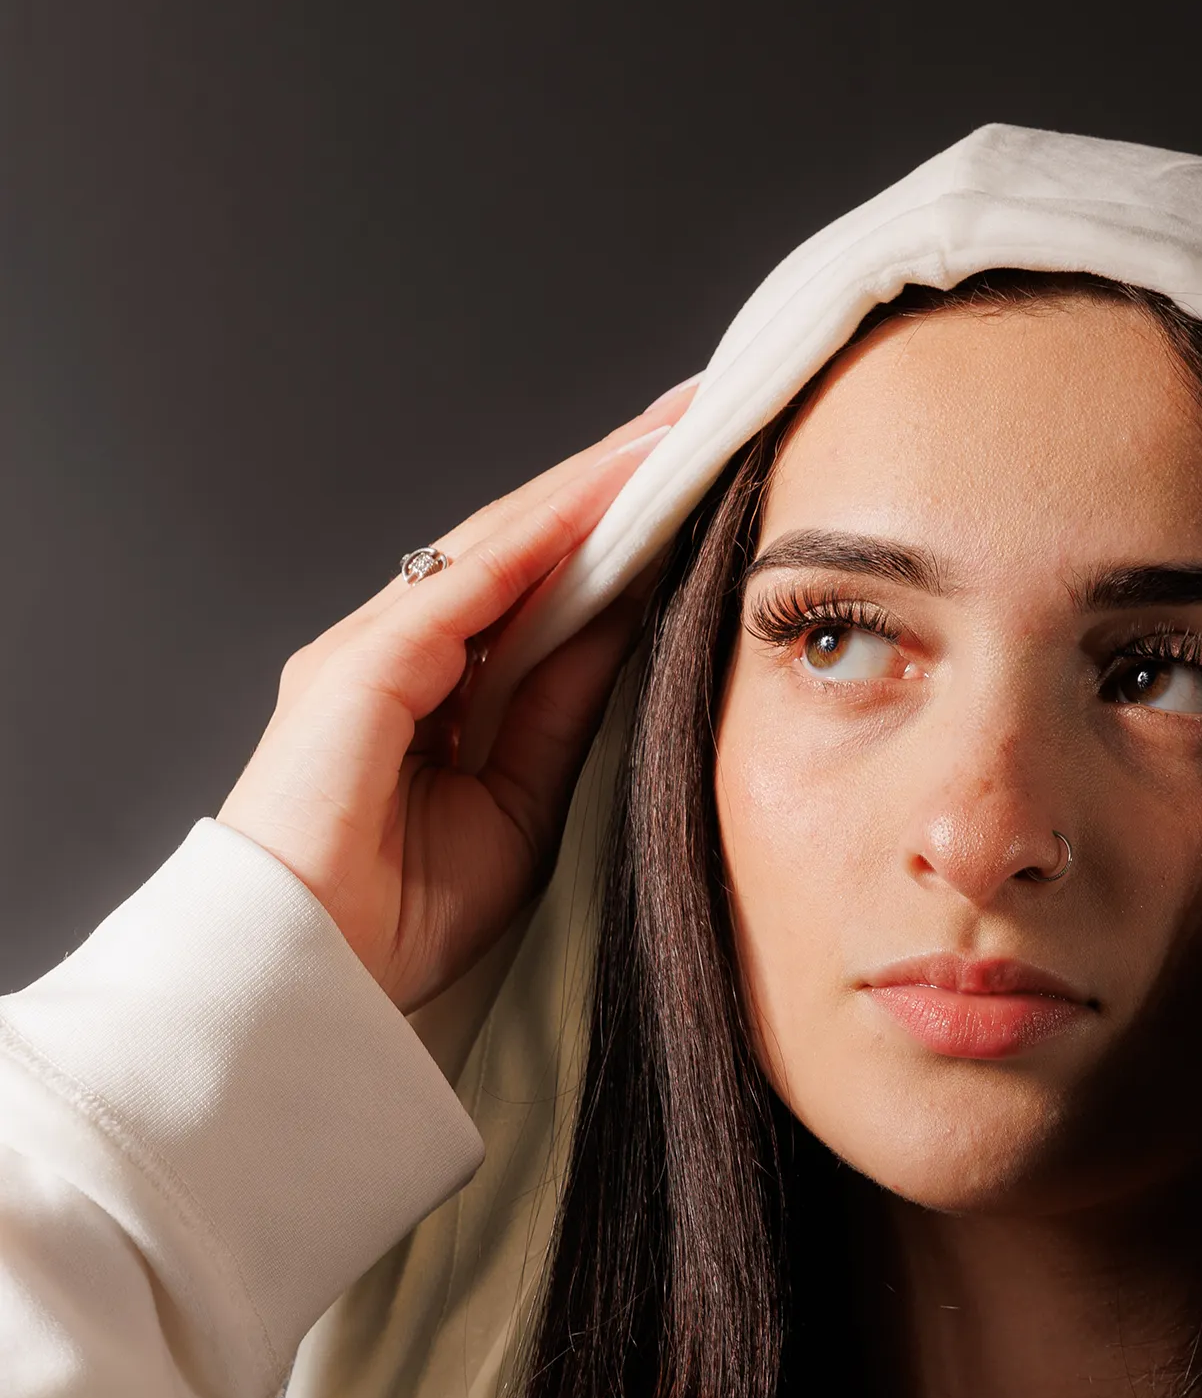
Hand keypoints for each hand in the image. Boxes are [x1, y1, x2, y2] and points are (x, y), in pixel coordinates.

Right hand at [219, 382, 693, 1011]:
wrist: (310, 981)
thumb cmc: (395, 922)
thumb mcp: (519, 805)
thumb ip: (560, 710)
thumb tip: (627, 625)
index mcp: (428, 689)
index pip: (537, 587)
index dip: (613, 535)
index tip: (692, 484)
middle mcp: (396, 648)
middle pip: (523, 543)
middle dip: (609, 482)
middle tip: (696, 416)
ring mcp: (372, 646)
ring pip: (504, 541)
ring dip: (592, 483)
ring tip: (675, 430)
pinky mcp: (364, 661)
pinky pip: (476, 580)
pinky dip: (551, 531)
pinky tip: (616, 489)